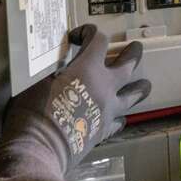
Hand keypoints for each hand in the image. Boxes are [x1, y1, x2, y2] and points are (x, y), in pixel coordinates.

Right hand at [1, 24, 150, 172]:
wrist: (39, 148)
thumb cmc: (34, 110)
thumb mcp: (36, 79)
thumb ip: (51, 67)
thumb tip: (54, 64)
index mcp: (87, 68)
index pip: (98, 40)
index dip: (89, 32)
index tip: (77, 37)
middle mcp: (104, 87)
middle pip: (127, 66)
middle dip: (133, 54)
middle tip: (136, 48)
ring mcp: (107, 110)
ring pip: (132, 96)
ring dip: (139, 88)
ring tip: (146, 84)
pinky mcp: (103, 131)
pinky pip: (118, 122)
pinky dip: (119, 118)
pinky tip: (120, 119)